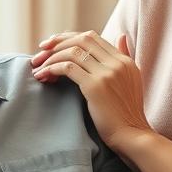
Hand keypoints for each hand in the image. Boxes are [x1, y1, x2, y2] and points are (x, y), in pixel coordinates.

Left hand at [31, 31, 152, 152]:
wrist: (132, 135)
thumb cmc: (126, 113)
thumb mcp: (131, 79)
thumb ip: (125, 57)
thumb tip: (121, 35)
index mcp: (123, 60)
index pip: (91, 37)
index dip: (68, 38)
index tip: (52, 45)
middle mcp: (116, 63)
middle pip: (80, 40)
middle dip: (56, 44)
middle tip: (40, 53)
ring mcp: (107, 73)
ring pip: (72, 52)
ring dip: (51, 58)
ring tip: (39, 68)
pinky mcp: (96, 86)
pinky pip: (68, 68)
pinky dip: (52, 69)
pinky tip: (43, 77)